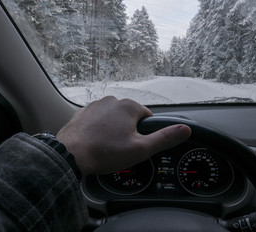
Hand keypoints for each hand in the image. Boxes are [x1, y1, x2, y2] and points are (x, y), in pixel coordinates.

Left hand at [56, 96, 190, 174]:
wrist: (69, 155)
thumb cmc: (105, 152)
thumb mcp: (141, 149)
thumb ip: (165, 138)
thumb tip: (185, 129)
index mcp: (129, 106)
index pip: (148, 117)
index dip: (145, 133)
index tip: (136, 145)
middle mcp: (113, 100)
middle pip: (130, 117)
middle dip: (129, 131)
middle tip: (121, 148)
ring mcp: (96, 105)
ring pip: (113, 118)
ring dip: (113, 129)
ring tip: (106, 146)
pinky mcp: (83, 112)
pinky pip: (98, 120)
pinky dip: (99, 129)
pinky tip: (95, 141)